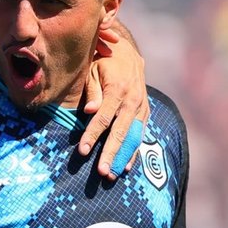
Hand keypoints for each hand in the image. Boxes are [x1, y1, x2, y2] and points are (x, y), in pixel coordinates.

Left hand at [79, 20, 148, 177]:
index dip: (92, 135)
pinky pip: (139, 134)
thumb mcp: (93, 69)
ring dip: (123, 157)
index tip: (82, 151)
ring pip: (133, 136)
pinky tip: (125, 167)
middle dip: (111, 153)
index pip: (103, 117)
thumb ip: (92, 90)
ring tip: (112, 175)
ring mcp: (141, 107)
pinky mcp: (145, 112)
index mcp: (118, 89)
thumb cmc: (103, 61)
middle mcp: (133, 100)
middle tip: (102, 172)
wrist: (127, 51)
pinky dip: (133, 151)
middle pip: (121, 132)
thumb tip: (89, 111)